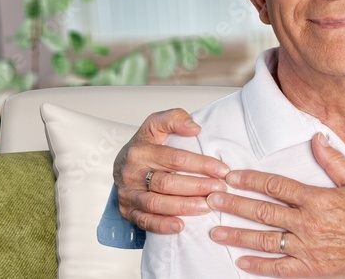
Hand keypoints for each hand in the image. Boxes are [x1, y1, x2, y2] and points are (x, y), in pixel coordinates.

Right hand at [114, 108, 230, 233]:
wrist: (122, 164)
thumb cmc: (146, 145)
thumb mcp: (156, 124)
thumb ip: (174, 118)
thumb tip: (194, 128)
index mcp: (140, 150)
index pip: (175, 158)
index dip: (201, 165)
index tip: (223, 170)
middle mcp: (132, 173)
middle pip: (167, 183)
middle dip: (197, 187)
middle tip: (219, 191)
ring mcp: (128, 193)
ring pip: (156, 203)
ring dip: (183, 207)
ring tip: (206, 207)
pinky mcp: (126, 210)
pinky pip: (143, 221)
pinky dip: (162, 225)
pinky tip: (181, 225)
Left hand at [207, 133, 344, 277]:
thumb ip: (334, 160)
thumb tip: (317, 139)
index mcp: (317, 199)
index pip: (275, 185)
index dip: (250, 180)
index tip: (232, 176)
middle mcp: (307, 223)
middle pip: (262, 211)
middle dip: (233, 204)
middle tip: (212, 200)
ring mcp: (306, 247)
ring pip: (263, 240)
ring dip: (236, 234)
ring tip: (215, 231)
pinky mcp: (311, 268)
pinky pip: (278, 268)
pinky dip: (257, 265)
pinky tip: (241, 261)